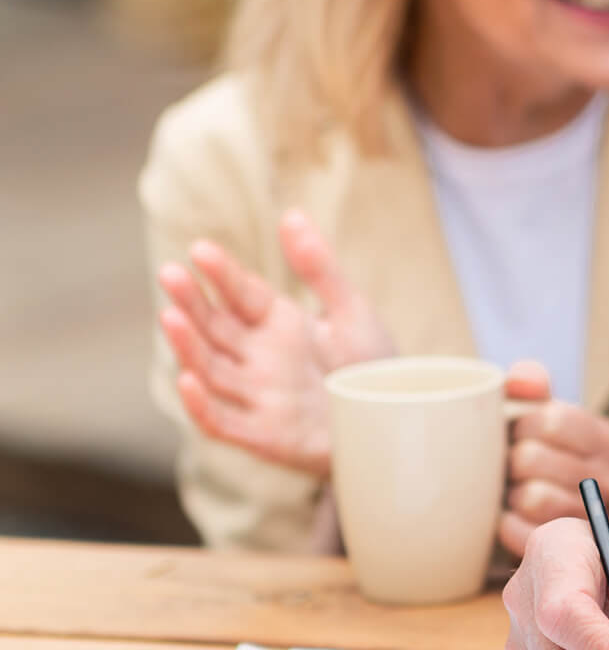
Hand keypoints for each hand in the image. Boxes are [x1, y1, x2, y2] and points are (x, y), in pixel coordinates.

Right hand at [158, 208, 393, 475]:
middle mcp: (260, 357)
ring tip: (169, 317)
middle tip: (170, 274)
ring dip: (188, 346)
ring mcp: (258, 395)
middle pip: (216, 327)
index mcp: (278, 324)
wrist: (398, 422)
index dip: (222, 274)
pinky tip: (187, 380)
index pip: (241, 294)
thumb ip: (320, 268)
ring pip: (211, 369)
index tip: (200, 250)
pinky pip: (223, 421)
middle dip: (192, 302)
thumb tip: (291, 214)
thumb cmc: (371, 367)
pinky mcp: (263, 434)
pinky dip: (202, 405)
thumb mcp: (352, 311)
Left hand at [497, 362, 608, 557]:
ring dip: (510, 493)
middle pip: (532, 458)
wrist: (549, 520)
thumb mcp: (544, 416)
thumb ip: (533, 386)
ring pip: (530, 497)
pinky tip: (511, 518)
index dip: (522, 424)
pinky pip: (520, 532)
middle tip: (513, 467)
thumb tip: (524, 381)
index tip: (520, 432)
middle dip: (512, 460)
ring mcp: (594, 523)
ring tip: (515, 492)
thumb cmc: (545, 458)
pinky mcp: (566, 555)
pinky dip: (505, 523)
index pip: (551, 420)